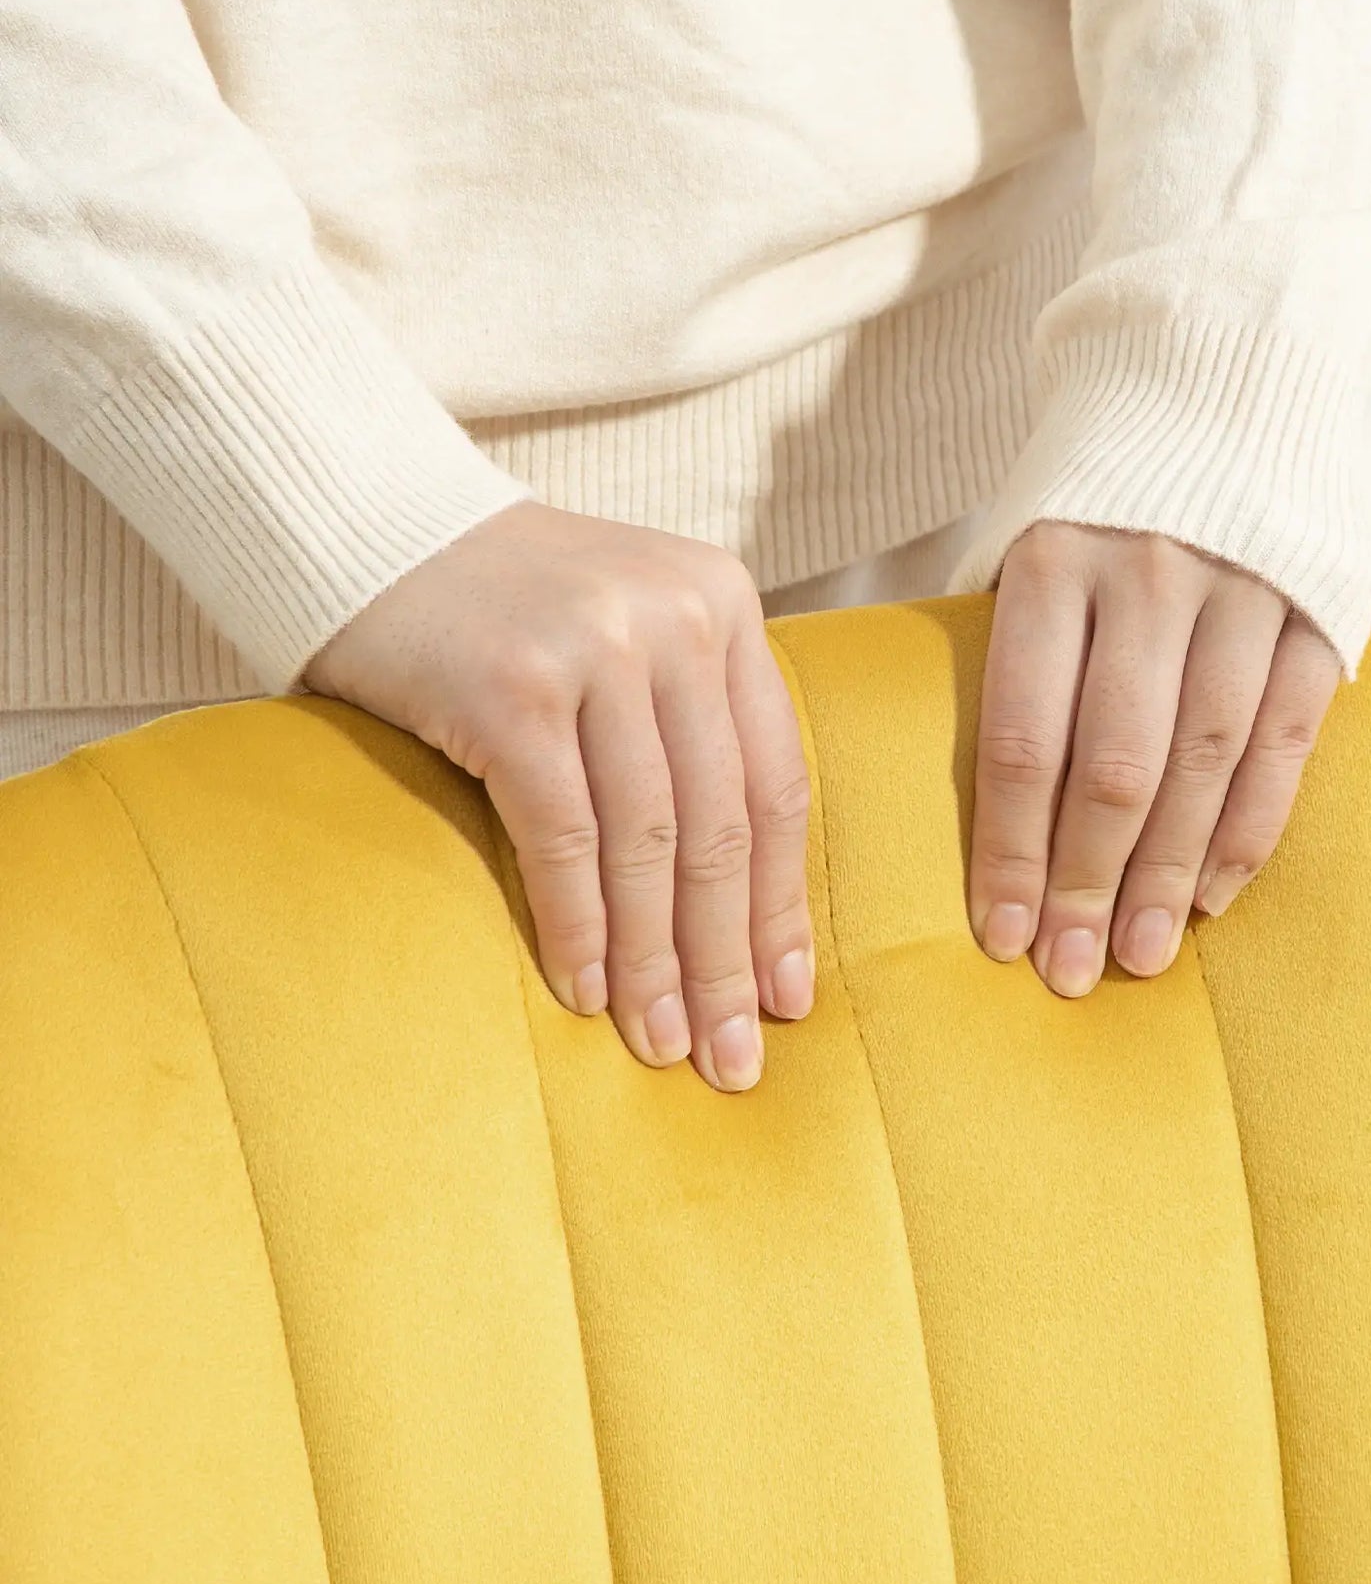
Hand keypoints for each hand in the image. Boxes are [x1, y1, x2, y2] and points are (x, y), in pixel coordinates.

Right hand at [300, 499, 814, 1090]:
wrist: (369, 525)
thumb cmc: (505, 603)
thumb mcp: (630, 627)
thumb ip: (690, 719)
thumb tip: (736, 897)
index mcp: (724, 605)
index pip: (774, 782)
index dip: (782, 902)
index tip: (788, 995)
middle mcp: (678, 620)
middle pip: (721, 826)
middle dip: (728, 958)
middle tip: (733, 1058)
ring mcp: (598, 650)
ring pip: (649, 842)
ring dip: (657, 961)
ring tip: (662, 1047)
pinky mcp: (514, 689)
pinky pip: (563, 837)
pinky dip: (577, 925)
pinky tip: (586, 991)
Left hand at [966, 522, 1339, 995]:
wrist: (1223, 377)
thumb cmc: (1098, 486)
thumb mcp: (1023, 534)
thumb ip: (1005, 646)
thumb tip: (984, 798)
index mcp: (1053, 563)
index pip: (1021, 735)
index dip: (1010, 848)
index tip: (1001, 933)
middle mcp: (1146, 578)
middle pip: (1112, 764)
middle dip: (1086, 881)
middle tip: (1070, 971)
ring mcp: (1242, 592)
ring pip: (1202, 761)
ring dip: (1166, 873)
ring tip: (1140, 955)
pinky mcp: (1317, 608)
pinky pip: (1284, 739)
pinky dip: (1249, 825)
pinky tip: (1213, 893)